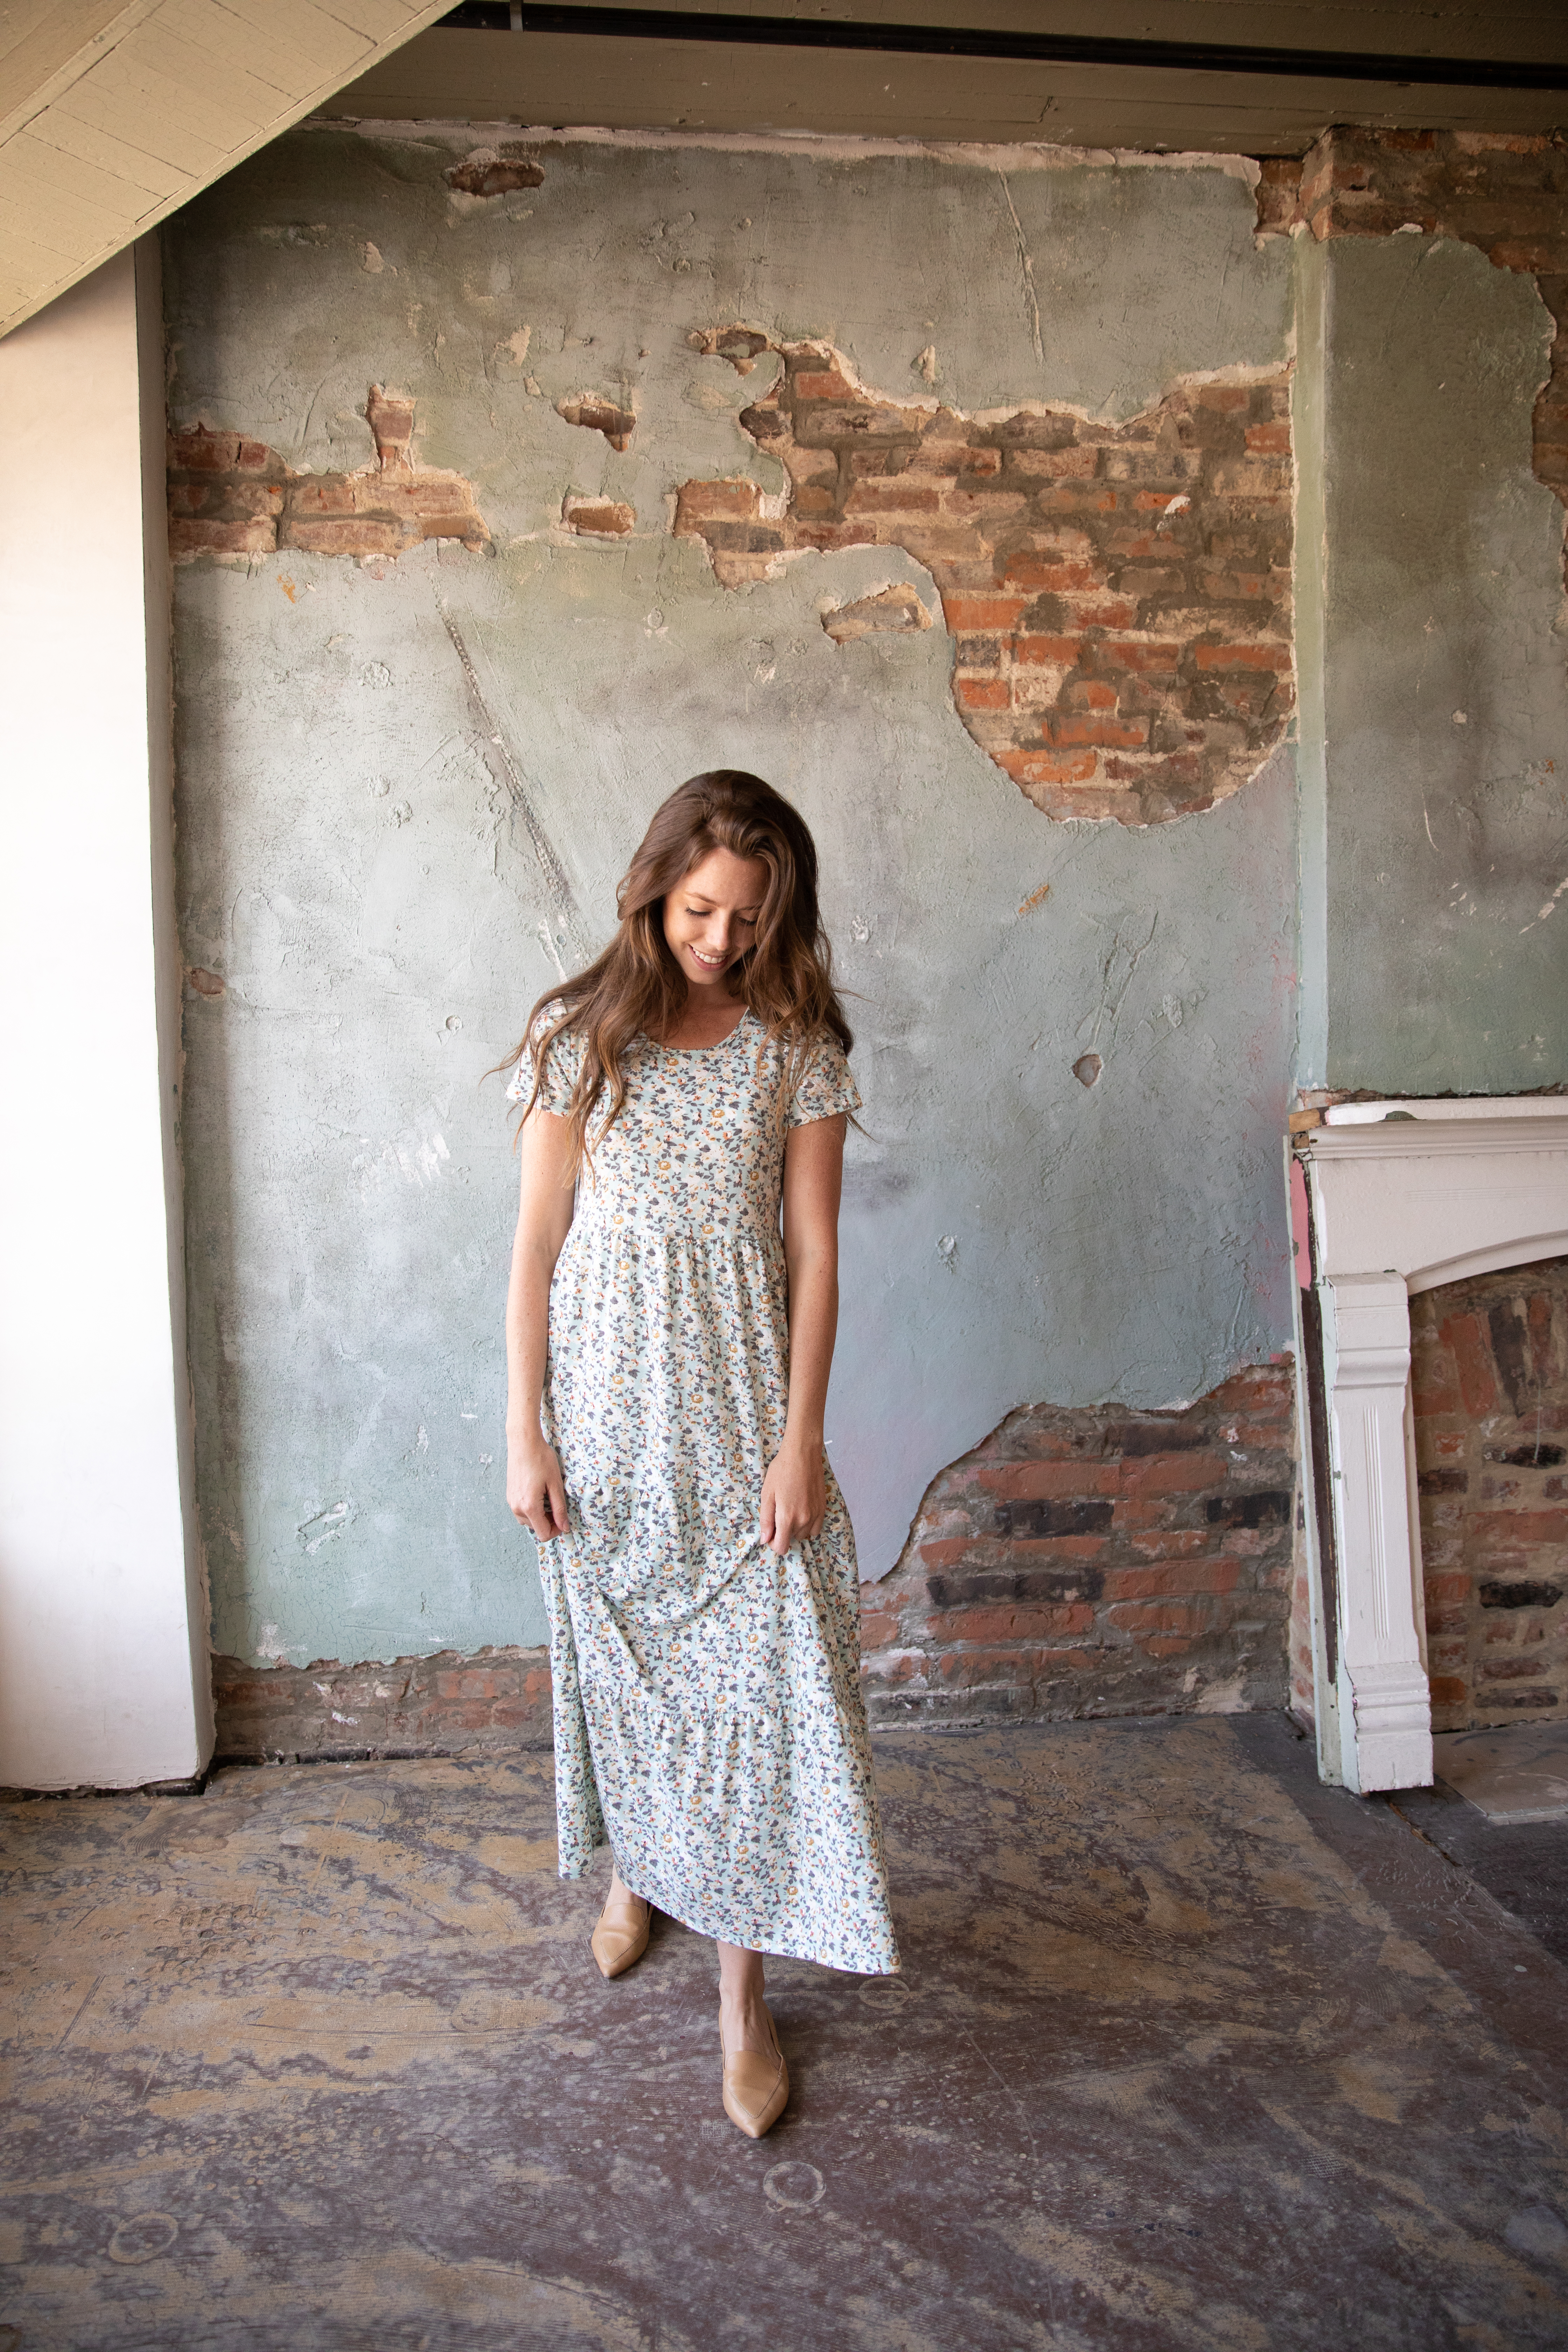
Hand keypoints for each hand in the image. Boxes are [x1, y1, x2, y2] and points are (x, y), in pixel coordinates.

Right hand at [507, 1431, 568, 1541]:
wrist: (523, 1443)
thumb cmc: (541, 1459)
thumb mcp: (555, 1484)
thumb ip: (560, 1508)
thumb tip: (564, 1527)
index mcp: (529, 1507)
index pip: (543, 1534)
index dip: (556, 1530)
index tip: (563, 1519)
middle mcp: (517, 1508)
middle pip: (536, 1529)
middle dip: (549, 1522)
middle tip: (557, 1504)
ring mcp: (511, 1502)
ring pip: (528, 1521)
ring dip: (540, 1516)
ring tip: (548, 1498)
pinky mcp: (509, 1496)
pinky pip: (521, 1512)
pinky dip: (532, 1509)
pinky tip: (538, 1494)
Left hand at [759, 1437, 826, 1557]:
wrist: (803, 1454)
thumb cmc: (781, 1471)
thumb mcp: (767, 1495)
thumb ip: (766, 1520)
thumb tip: (765, 1540)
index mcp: (787, 1518)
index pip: (781, 1547)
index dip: (773, 1543)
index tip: (770, 1531)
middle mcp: (804, 1520)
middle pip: (791, 1539)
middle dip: (783, 1531)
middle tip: (778, 1512)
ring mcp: (815, 1515)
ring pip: (803, 1534)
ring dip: (795, 1528)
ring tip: (790, 1509)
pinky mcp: (823, 1508)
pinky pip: (815, 1528)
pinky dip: (808, 1524)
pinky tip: (802, 1510)